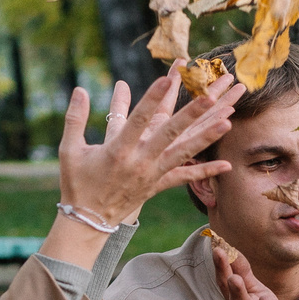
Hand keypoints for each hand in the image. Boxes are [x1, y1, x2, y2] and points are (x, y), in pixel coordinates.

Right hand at [56, 68, 241, 229]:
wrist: (88, 221)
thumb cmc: (77, 182)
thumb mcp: (70, 150)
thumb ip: (75, 118)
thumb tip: (79, 89)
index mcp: (118, 151)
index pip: (138, 120)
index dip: (152, 98)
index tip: (168, 78)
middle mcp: (140, 162)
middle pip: (170, 134)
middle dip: (191, 114)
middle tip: (210, 95)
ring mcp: (152, 175)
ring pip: (184, 153)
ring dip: (206, 137)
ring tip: (228, 121)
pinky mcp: (158, 186)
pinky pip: (185, 178)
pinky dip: (206, 172)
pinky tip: (226, 165)